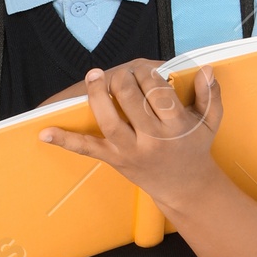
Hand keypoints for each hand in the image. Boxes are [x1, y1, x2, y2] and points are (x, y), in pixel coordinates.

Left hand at [39, 58, 223, 215]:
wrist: (185, 187)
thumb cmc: (195, 148)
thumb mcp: (210, 122)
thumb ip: (211, 95)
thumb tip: (206, 69)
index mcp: (176, 126)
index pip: (158, 90)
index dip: (149, 73)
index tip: (147, 70)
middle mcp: (152, 139)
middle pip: (130, 98)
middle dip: (123, 78)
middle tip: (123, 73)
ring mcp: (130, 150)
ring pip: (108, 118)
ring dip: (97, 93)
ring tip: (94, 75)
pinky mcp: (115, 159)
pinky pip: (87, 148)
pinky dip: (65, 140)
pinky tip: (45, 132)